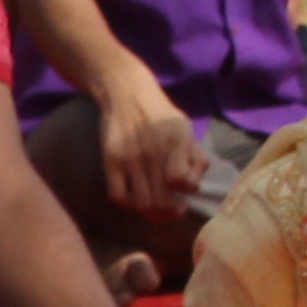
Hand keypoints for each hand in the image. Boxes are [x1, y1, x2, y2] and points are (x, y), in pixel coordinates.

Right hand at [99, 80, 206, 218]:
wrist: (127, 94)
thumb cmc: (160, 115)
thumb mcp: (185, 129)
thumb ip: (195, 156)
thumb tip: (194, 185)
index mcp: (175, 141)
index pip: (181, 180)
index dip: (187, 189)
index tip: (187, 189)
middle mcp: (152, 151)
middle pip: (161, 200)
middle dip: (171, 211)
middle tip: (174, 209)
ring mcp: (129, 158)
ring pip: (141, 203)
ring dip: (152, 212)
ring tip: (156, 207)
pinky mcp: (111, 161)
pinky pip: (118, 196)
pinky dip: (129, 203)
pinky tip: (136, 197)